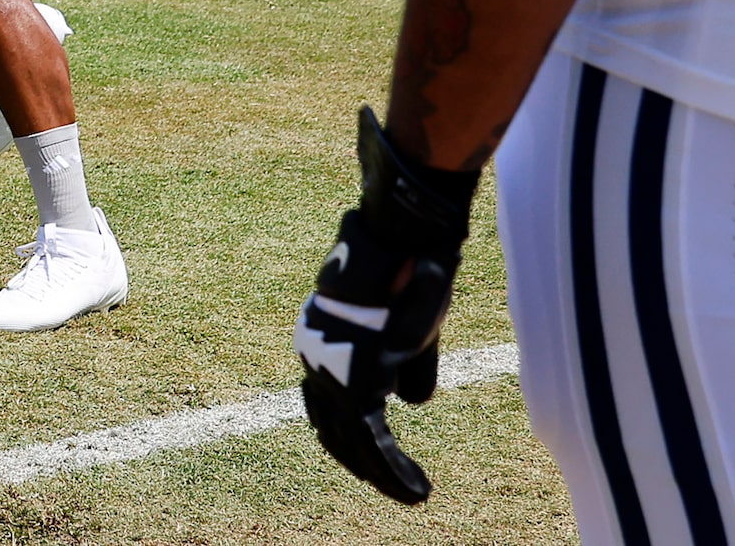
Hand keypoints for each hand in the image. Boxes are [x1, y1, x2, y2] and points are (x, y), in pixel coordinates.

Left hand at [296, 106, 477, 505]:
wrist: (406, 238)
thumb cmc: (411, 271)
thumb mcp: (413, 324)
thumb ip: (410, 364)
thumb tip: (411, 403)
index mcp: (323, 344)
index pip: (329, 407)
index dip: (354, 441)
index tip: (377, 464)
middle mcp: (318, 361)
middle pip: (336, 433)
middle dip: (366, 466)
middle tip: (396, 488)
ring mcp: (333, 372)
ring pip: (355, 444)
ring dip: (384, 476)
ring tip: (413, 496)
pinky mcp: (357, 380)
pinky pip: (373, 441)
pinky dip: (393, 471)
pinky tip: (416, 491)